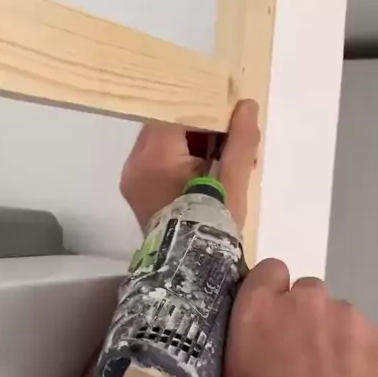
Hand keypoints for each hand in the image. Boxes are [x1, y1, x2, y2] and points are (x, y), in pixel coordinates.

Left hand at [120, 100, 260, 229]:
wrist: (190, 271)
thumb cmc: (212, 223)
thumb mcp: (232, 181)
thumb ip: (240, 140)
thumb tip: (246, 106)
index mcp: (155, 155)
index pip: (177, 110)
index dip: (205, 106)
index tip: (230, 113)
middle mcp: (135, 162)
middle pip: (167, 125)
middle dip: (200, 128)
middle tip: (231, 138)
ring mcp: (132, 178)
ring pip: (163, 142)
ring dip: (191, 144)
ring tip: (221, 158)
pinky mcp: (136, 191)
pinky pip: (157, 160)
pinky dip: (180, 159)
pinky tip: (205, 172)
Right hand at [216, 261, 377, 376]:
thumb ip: (225, 361)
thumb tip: (232, 351)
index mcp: (256, 311)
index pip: (266, 271)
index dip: (268, 295)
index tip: (267, 324)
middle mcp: (305, 303)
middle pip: (306, 295)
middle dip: (302, 321)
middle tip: (299, 363)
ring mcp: (351, 320)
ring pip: (341, 320)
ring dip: (335, 343)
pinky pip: (371, 343)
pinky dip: (365, 364)